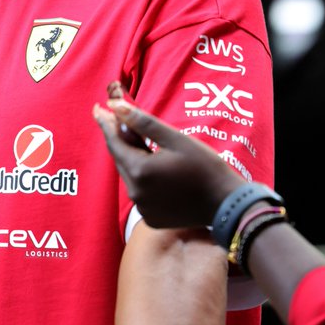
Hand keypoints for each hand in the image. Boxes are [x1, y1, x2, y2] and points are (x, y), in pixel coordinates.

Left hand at [93, 85, 243, 228]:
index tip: (97, 108)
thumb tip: (113, 106)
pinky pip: (140, 192)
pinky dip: (142, 177)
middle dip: (119, 138)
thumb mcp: (174, 139)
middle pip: (120, 159)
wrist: (226, 204)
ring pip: (130, 175)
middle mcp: (135, 192)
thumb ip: (141, 122)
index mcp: (139, 171)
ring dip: (131, 157)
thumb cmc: (204, 166)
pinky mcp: (151, 219)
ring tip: (138, 140)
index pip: (114, 142)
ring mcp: (142, 208)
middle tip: (115, 118)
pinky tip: (153, 166)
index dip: (106, 124)